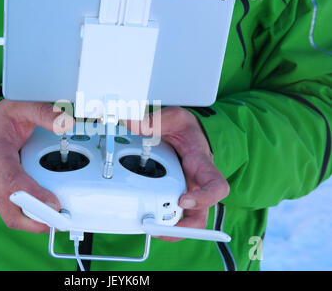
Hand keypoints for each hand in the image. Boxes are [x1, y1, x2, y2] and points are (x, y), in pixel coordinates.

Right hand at [0, 99, 73, 232]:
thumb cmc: (0, 121)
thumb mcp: (22, 108)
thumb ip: (43, 114)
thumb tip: (66, 123)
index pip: (13, 183)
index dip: (34, 196)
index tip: (54, 204)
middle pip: (12, 212)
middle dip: (38, 220)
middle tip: (63, 219)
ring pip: (13, 217)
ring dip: (36, 222)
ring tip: (60, 217)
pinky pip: (13, 213)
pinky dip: (31, 216)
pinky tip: (49, 211)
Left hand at [126, 106, 229, 241]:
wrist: (189, 135)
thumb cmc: (187, 130)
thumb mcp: (174, 118)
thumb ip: (155, 121)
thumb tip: (131, 122)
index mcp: (202, 165)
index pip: (216, 186)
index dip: (204, 198)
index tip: (183, 200)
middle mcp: (197, 185)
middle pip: (200, 216)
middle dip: (182, 228)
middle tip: (158, 227)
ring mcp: (187, 193)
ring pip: (186, 221)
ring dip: (169, 229)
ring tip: (147, 227)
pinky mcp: (176, 196)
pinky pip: (172, 215)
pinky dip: (160, 220)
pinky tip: (144, 218)